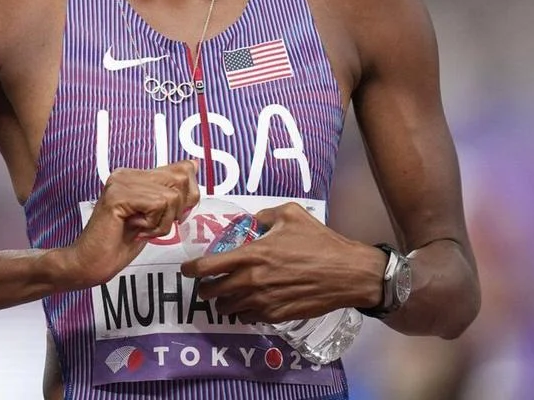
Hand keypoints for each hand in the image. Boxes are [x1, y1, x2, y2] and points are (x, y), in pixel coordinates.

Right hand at [60, 159, 199, 288]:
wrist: (90, 263)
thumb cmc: (120, 244)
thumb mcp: (154, 216)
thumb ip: (170, 192)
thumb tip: (192, 165)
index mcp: (135, 175)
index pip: (181, 169)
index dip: (187, 196)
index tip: (168, 216)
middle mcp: (127, 173)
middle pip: (181, 180)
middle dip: (175, 210)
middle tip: (152, 225)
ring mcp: (121, 182)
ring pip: (171, 196)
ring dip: (162, 223)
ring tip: (141, 230)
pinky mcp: (118, 196)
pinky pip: (157, 205)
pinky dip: (153, 225)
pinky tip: (135, 230)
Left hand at [180, 201, 384, 323]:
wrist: (346, 273)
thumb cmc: (320, 242)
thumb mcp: (290, 214)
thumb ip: (264, 215)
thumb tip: (252, 221)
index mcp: (252, 254)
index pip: (207, 267)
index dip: (191, 270)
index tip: (187, 270)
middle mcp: (252, 281)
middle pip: (213, 292)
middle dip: (205, 288)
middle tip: (207, 283)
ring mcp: (263, 302)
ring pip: (228, 308)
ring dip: (223, 302)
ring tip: (227, 295)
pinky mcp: (276, 316)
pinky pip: (248, 318)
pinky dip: (243, 311)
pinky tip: (249, 303)